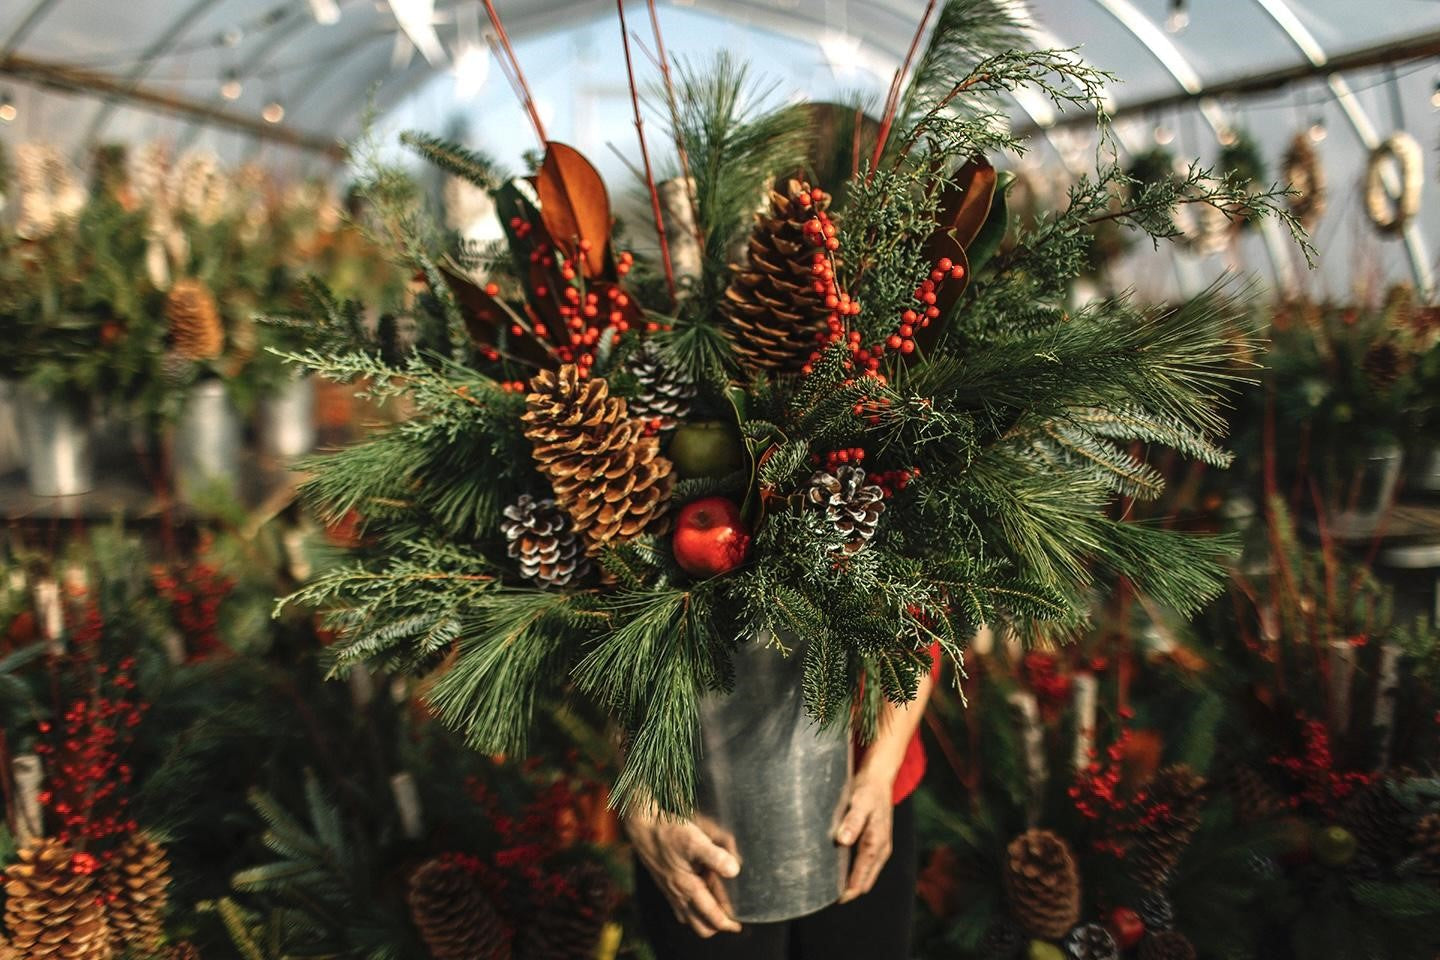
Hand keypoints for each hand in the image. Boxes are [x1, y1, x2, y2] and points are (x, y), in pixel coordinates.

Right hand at [626, 810, 741, 936]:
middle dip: (717, 926)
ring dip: (705, 918)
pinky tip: (700, 893)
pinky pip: (681, 908)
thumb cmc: (668, 834)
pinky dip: (693, 909)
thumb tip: (735, 871)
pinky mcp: (665, 886)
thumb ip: (715, 856)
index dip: (729, 924)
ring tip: (719, 907)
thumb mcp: (694, 841)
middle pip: (701, 927)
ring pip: (690, 919)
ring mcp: (670, 892)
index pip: (712, 918)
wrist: (642, 828)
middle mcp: (678, 896)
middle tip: (732, 919)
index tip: (740, 925)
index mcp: (688, 888)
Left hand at [834, 772, 893, 902]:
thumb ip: (852, 821)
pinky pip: (866, 865)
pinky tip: (840, 870)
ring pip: (867, 874)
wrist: (878, 777)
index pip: (862, 876)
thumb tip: (843, 841)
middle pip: (865, 880)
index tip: (833, 899)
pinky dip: (855, 872)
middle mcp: (881, 848)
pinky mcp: (876, 842)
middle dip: (849, 890)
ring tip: (831, 889)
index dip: (848, 890)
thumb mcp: (859, 801)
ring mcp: (881, 846)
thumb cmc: (867, 790)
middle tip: (826, 897)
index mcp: (876, 843)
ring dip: (853, 882)